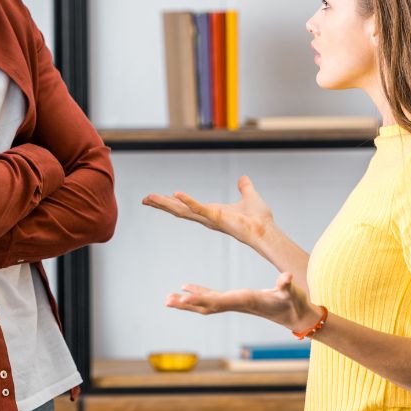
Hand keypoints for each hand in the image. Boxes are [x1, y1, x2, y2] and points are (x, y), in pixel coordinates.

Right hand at [143, 176, 273, 247]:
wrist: (266, 230)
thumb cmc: (259, 219)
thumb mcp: (249, 197)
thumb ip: (244, 188)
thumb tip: (243, 179)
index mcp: (211, 212)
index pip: (187, 207)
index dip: (172, 203)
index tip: (158, 198)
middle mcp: (207, 217)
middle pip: (179, 210)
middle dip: (161, 205)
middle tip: (145, 199)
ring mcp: (210, 218)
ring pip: (183, 211)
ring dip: (166, 203)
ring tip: (149, 198)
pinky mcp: (217, 217)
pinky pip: (199, 208)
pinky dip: (188, 201)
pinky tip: (176, 193)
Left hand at [165, 272, 321, 333]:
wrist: (296, 317)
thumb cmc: (294, 304)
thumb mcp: (292, 293)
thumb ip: (287, 286)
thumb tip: (287, 277)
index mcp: (245, 300)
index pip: (218, 301)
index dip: (201, 299)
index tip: (183, 299)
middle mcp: (235, 304)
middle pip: (205, 306)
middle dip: (186, 304)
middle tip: (167, 301)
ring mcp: (234, 304)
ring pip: (205, 304)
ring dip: (186, 302)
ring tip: (167, 299)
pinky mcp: (235, 300)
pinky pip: (211, 298)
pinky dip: (197, 293)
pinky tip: (184, 288)